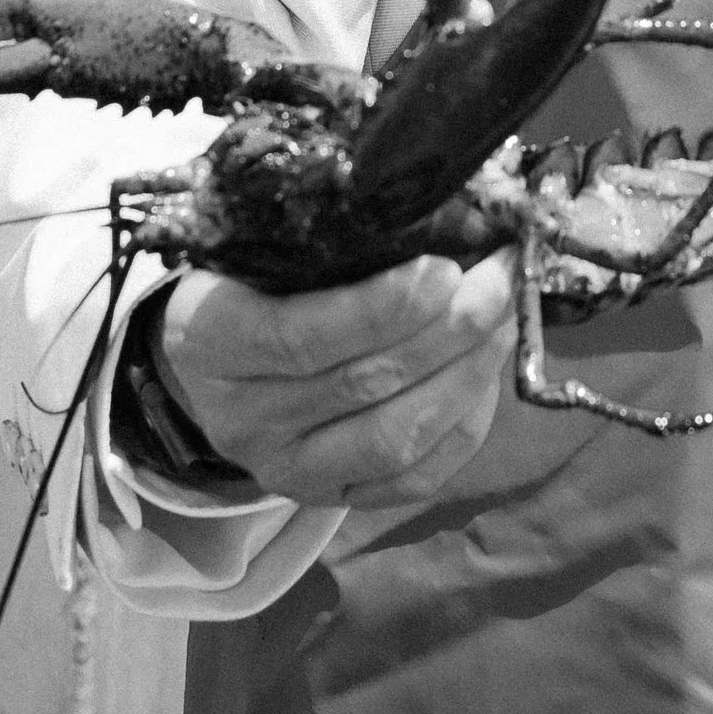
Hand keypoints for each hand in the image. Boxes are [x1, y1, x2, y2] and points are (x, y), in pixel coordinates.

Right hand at [156, 249, 516, 514]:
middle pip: (361, 385)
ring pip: (394, 438)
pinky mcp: (330, 500)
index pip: (300, 336)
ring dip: (467, 376)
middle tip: (498, 280)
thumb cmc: (245, 285)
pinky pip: (414, 478)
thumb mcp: (256, 250)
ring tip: (503, 319)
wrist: (209, 368)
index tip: (446, 269)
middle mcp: (242, 419)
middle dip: (449, 332)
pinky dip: (465, 425)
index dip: (382, 308)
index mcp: (209, 341)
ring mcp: (286, 471)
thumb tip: (442, 214)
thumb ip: (327, 239)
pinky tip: (486, 372)